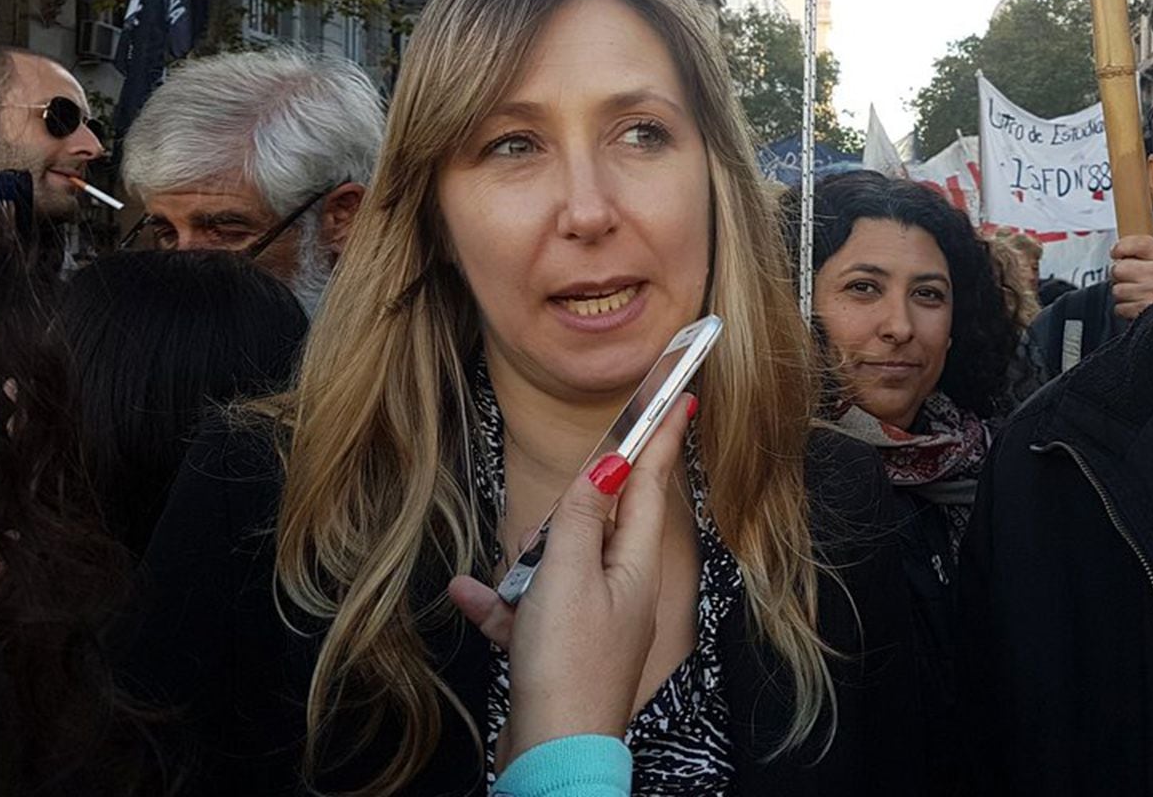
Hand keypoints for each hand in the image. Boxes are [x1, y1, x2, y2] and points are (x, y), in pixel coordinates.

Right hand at [447, 392, 694, 770]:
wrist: (553, 754)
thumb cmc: (567, 666)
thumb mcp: (569, 576)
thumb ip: (581, 516)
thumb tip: (607, 467)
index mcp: (634, 565)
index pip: (649, 484)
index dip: (659, 438)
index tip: (681, 397)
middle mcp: (621, 588)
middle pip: (593, 523)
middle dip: (559, 523)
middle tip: (544, 548)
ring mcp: (592, 619)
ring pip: (555, 564)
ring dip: (524, 569)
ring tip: (515, 593)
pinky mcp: (560, 647)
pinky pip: (527, 609)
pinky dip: (502, 604)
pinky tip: (472, 597)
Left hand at [1108, 233, 1152, 319]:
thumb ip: (1146, 252)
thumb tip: (1117, 251)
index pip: (1137, 244)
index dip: (1121, 247)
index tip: (1116, 252)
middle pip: (1119, 268)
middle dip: (1120, 274)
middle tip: (1130, 277)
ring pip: (1117, 290)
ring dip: (1123, 293)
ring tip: (1137, 293)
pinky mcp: (1146, 311)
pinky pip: (1120, 308)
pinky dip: (1125, 309)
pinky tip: (1138, 304)